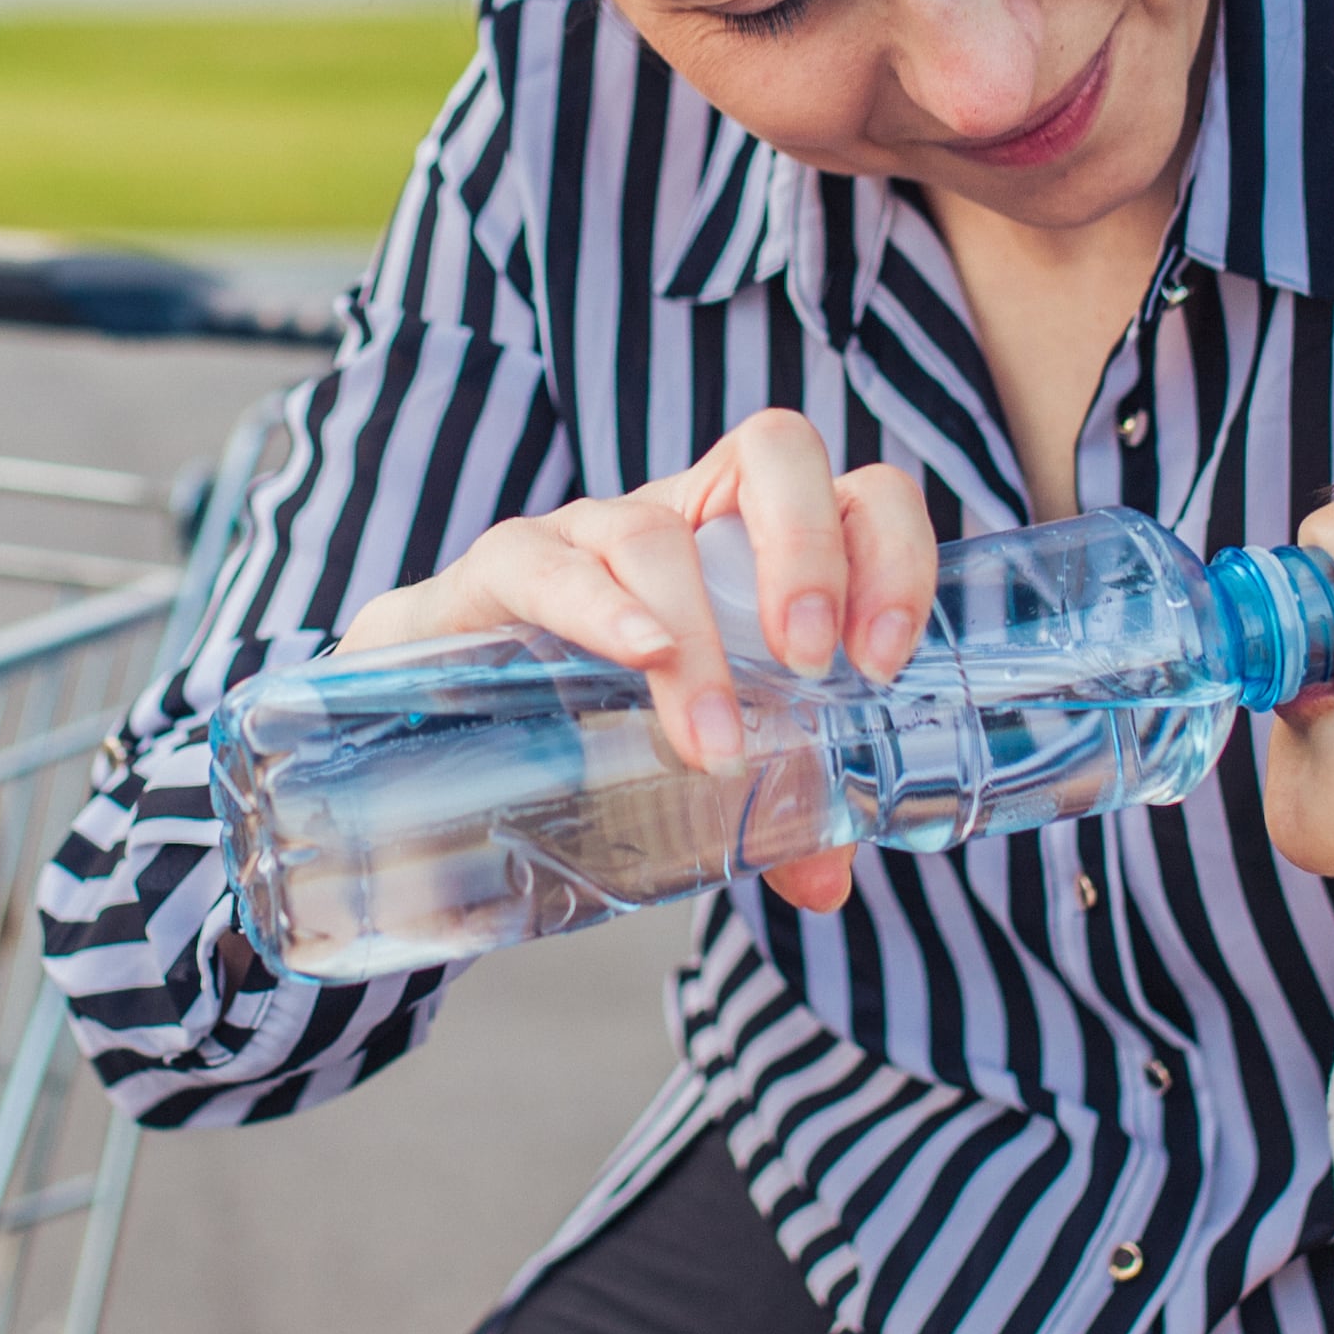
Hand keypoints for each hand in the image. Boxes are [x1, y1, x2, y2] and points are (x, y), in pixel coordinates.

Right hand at [337, 409, 934, 912]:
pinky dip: (599, 609)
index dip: (892, 553)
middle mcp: (684, 513)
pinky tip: (636, 657)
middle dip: (811, 547)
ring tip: (713, 743)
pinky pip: (549, 563)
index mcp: (757, 546)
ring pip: (655, 528)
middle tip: (819, 662)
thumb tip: (825, 881)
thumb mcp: (704, 759)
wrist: (441, 713)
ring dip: (697, 639)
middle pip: (774, 452)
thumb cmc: (596, 714)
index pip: (854, 493)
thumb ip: (775, 813)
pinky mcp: (502, 567)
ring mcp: (590, 531)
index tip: (885, 659)